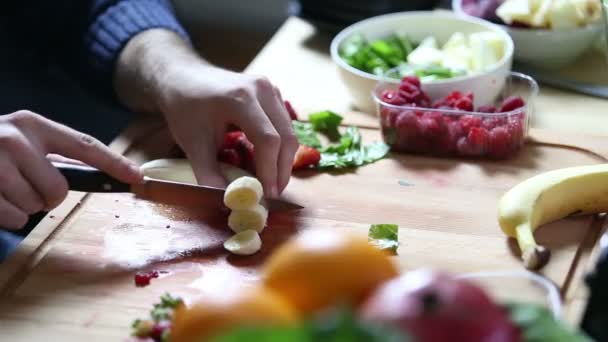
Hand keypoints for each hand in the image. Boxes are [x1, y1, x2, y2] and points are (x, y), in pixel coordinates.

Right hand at [0, 110, 142, 229]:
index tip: (138, 177)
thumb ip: (51, 155)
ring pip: (36, 206)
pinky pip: (14, 218)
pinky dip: (8, 217)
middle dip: (47, 196)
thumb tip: (100, 176)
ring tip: (4, 188)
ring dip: (24, 206)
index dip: (114, 163)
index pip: (85, 146)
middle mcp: (15, 137)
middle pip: (60, 189)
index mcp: (33, 124)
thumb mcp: (21, 141)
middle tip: (25, 185)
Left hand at [157, 65, 297, 196]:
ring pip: (289, 131)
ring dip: (283, 160)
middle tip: (273, 194)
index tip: (266, 194)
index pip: (267, 140)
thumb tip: (229, 201)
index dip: (270, 170)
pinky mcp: (272, 93)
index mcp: (240, 98)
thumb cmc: (185, 108)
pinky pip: (284, 125)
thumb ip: (210, 174)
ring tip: (271, 182)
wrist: (182, 77)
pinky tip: (267, 163)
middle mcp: (261, 89)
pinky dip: (280, 147)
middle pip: (286, 136)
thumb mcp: (192, 143)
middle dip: (282, 169)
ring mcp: (270, 88)